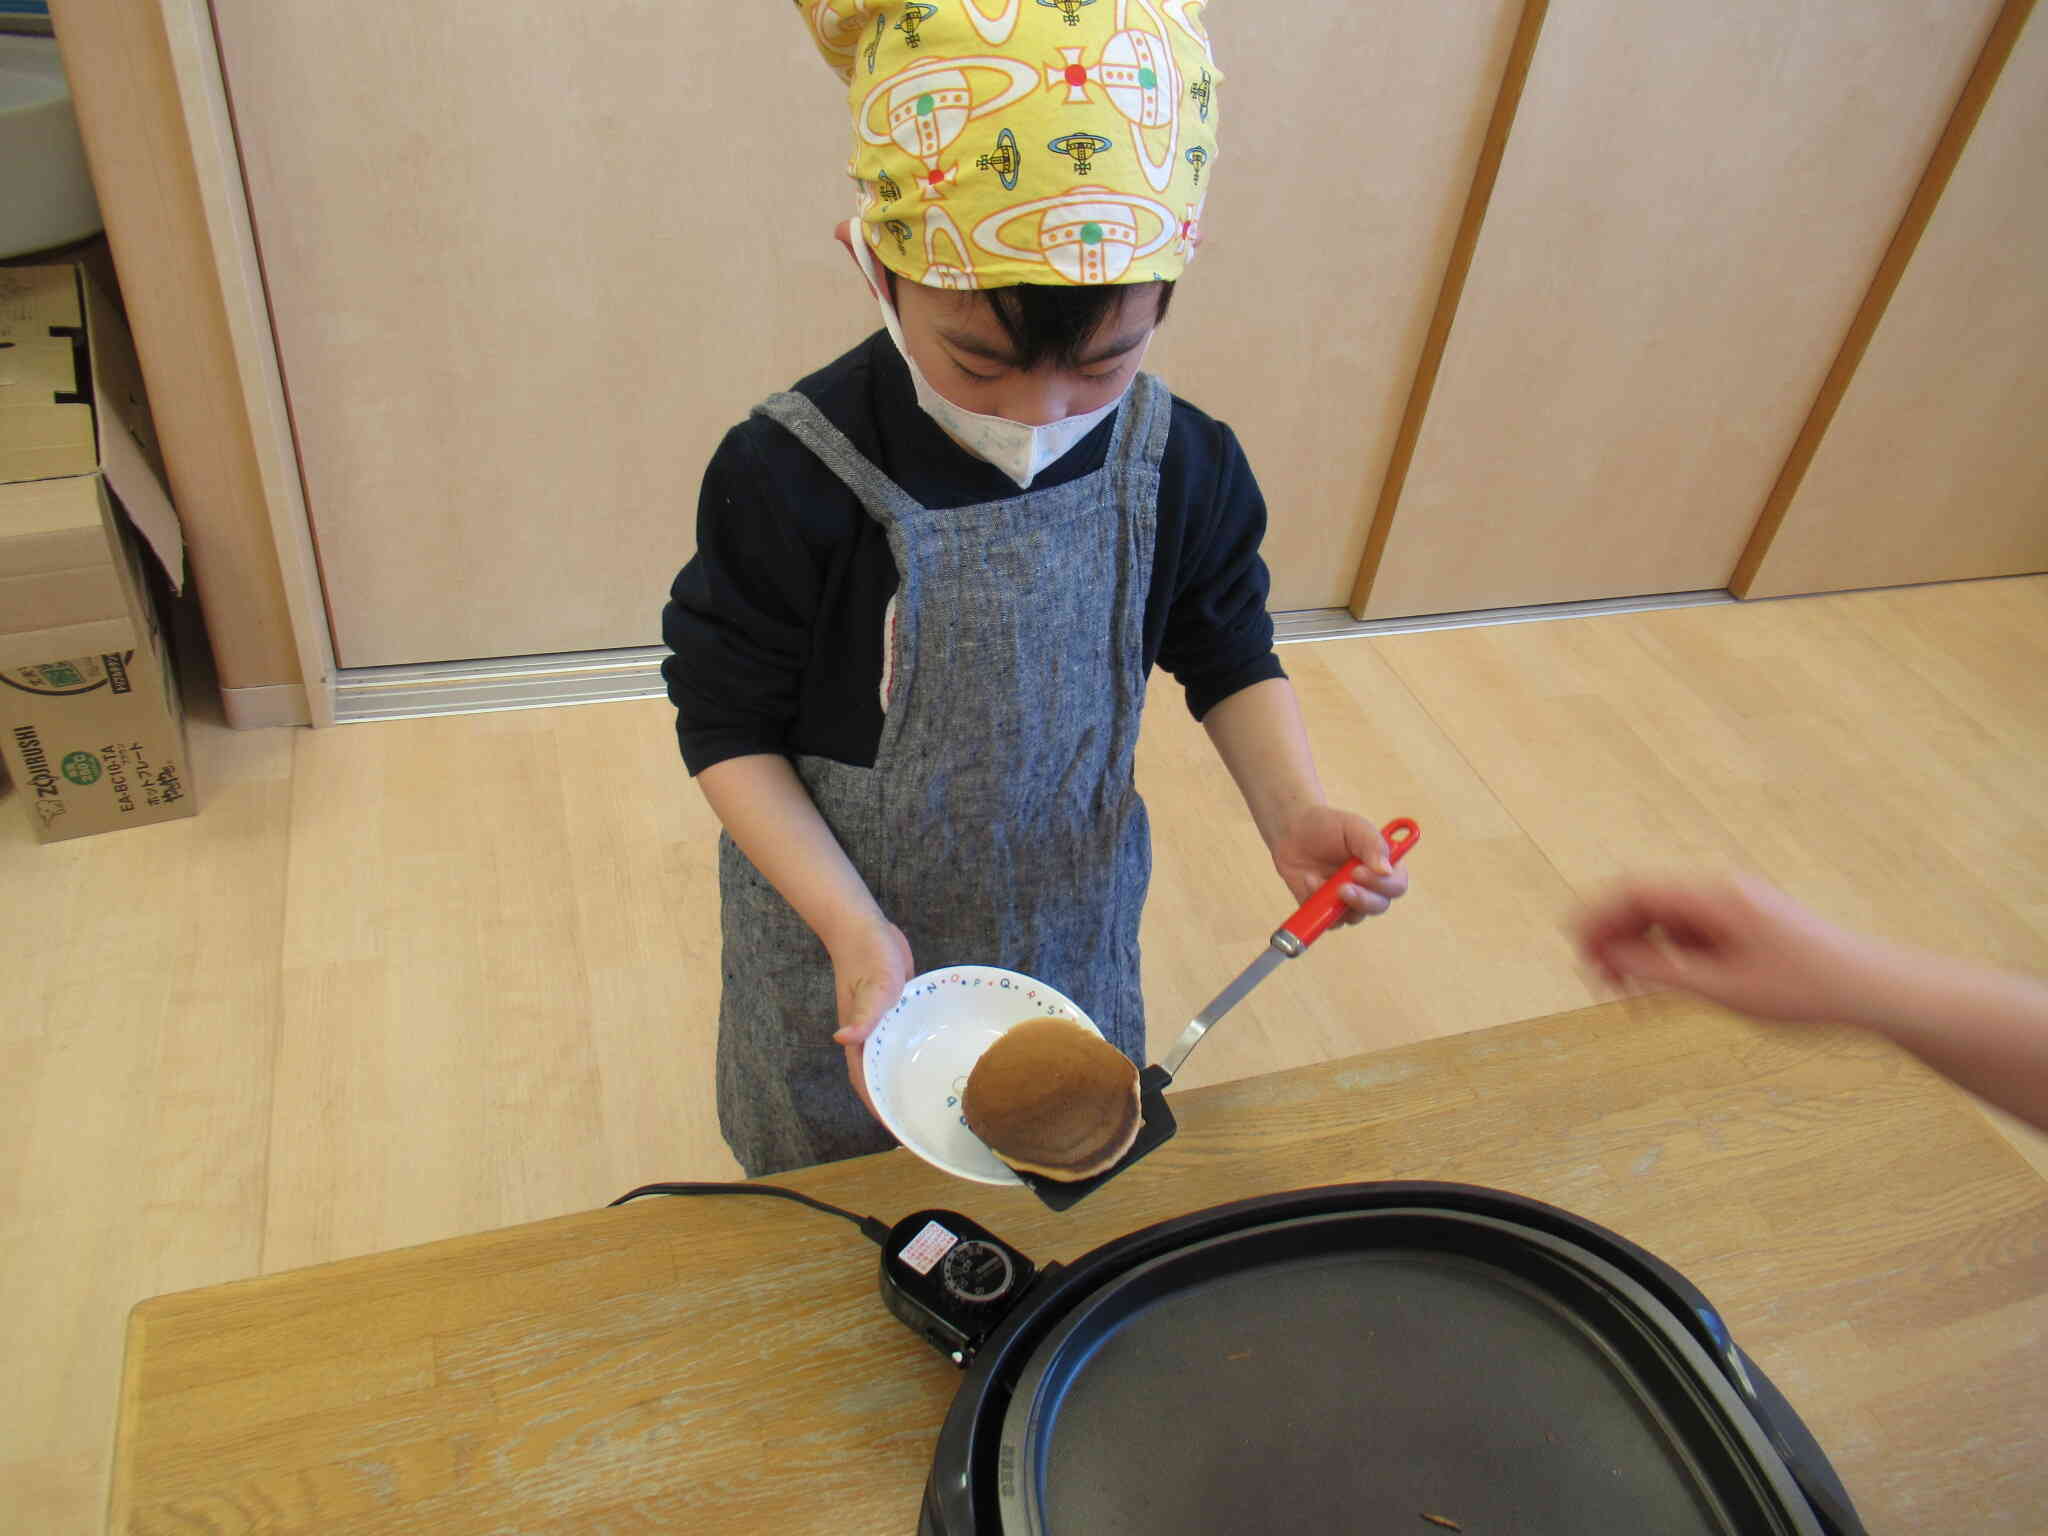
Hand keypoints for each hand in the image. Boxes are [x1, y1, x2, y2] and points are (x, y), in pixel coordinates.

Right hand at [827, 916, 914, 1120]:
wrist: (864, 927)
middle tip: (922, 1122)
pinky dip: (913, 1053)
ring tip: (933, 1099)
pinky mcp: (895, 1012)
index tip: (898, 1130)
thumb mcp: (873, 984)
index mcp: (860, 1038)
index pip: (866, 1083)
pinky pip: (904, 1040)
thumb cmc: (867, 954)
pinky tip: (935, 1058)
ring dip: (905, 1078)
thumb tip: (843, 1039)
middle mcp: (869, 1037)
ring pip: (892, 1060)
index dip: (880, 1108)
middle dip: (895, 1102)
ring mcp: (882, 1025)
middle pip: (879, 1078)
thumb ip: (864, 1013)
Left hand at [1268, 805, 1409, 926]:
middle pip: (1379, 906)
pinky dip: (1316, 905)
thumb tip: (1386, 871)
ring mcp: (1348, 900)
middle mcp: (1370, 886)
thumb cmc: (1328, 826)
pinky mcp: (1326, 910)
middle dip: (1362, 900)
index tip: (1358, 872)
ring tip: (1314, 878)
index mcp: (1383, 865)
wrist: (1293, 831)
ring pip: (1353, 917)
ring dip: (1335, 902)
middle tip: (1342, 888)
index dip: (1383, 885)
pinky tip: (1308, 880)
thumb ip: (1372, 844)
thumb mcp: (1353, 826)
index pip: (1397, 885)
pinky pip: (1327, 920)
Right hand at [1576, 876, 1878, 1025]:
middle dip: (1613, 938)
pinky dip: (1669, 955)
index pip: (1634, 891)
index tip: (1572, 948)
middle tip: (1598, 983)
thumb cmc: (1806, 991)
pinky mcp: (1746, 924)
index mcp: (1714, 897)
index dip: (1595, 916)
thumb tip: (1608, 955)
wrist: (1875, 991)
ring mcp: (1735, 905)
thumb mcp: (1723, 989)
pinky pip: (1690, 931)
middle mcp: (1721, 891)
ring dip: (1639, 950)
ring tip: (1630, 994)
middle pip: (1645, 903)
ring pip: (1665, 919)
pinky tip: (1668, 989)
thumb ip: (1659, 970)